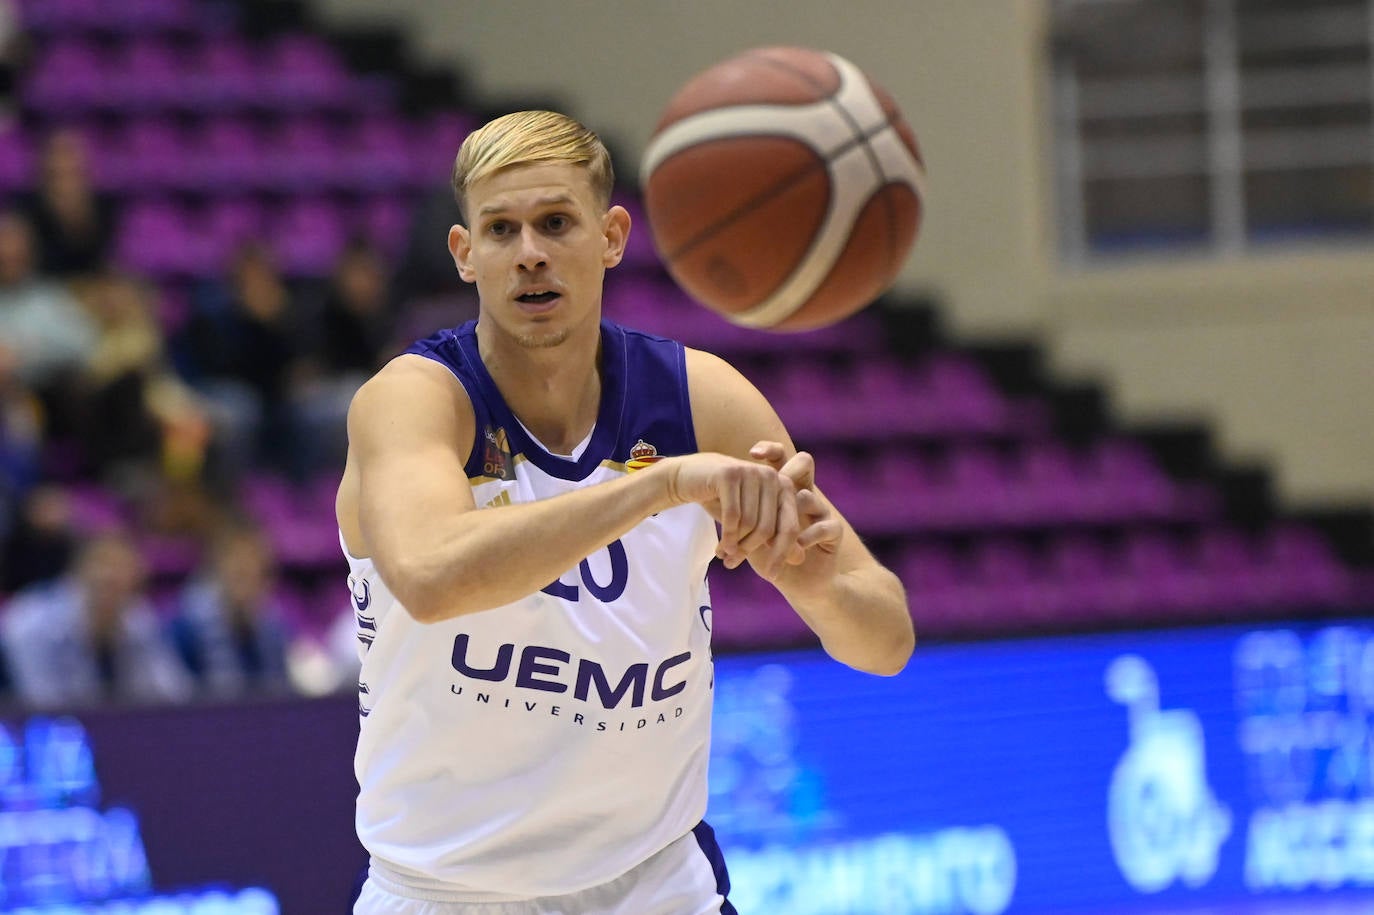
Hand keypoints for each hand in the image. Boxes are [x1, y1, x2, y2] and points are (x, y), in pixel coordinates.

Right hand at [662, 452, 801, 577]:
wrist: (688, 478)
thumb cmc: (724, 501)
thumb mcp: (752, 520)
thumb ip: (776, 537)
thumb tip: (800, 559)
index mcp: (783, 485)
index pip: (790, 527)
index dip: (782, 554)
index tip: (772, 576)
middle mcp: (770, 476)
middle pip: (768, 528)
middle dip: (750, 551)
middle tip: (734, 564)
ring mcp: (750, 472)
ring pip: (749, 524)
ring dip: (735, 546)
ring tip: (724, 555)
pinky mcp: (729, 474)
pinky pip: (733, 516)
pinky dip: (727, 537)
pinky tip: (720, 548)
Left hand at [747, 441, 843, 577]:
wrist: (799, 583)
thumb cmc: (768, 557)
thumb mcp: (747, 536)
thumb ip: (735, 518)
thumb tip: (710, 499)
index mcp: (783, 492)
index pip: (782, 459)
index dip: (770, 449)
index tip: (752, 453)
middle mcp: (804, 495)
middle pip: (804, 463)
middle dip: (790, 467)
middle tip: (774, 477)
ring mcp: (820, 511)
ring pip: (810, 497)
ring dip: (788, 516)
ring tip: (773, 534)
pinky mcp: (833, 531)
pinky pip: (826, 525)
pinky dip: (808, 535)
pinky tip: (796, 547)